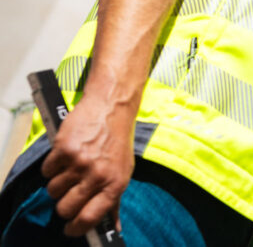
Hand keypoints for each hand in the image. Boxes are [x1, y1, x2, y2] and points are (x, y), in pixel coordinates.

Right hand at [40, 93, 134, 235]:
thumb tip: (113, 228)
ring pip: (53, 190)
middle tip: (70, 193)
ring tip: (71, 167)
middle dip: (63, 205)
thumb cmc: (117, 142)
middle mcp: (97, 175)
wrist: (112, 108)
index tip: (70, 228)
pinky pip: (46, 171)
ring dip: (58, 182)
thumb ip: (114, 201)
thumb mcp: (123, 172)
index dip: (76, 228)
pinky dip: (52, 166)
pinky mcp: (64, 149)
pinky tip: (66, 155)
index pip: (89, 218)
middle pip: (65, 208)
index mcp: (115, 184)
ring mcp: (80, 163)